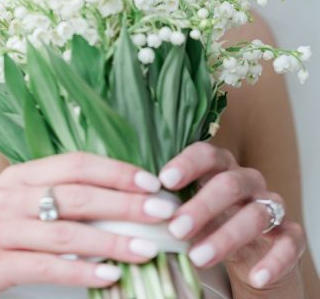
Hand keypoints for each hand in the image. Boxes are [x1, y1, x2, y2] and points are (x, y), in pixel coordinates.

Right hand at [0, 152, 181, 298]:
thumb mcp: (10, 210)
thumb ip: (49, 201)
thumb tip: (108, 204)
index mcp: (18, 176)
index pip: (75, 164)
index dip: (115, 170)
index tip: (152, 181)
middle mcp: (9, 196)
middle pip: (77, 193)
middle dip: (125, 202)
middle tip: (163, 211)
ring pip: (66, 231)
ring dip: (112, 240)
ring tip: (148, 249)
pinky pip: (45, 266)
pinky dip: (82, 272)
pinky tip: (109, 278)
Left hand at [158, 142, 305, 291]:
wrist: (253, 253)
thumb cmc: (212, 223)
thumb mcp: (193, 210)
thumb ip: (174, 204)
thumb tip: (139, 207)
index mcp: (221, 168)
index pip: (207, 154)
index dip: (187, 164)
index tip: (164, 180)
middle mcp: (249, 182)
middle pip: (229, 184)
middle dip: (202, 206)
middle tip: (176, 228)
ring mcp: (271, 207)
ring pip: (255, 214)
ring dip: (226, 237)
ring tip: (198, 257)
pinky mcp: (291, 236)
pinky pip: (289, 244)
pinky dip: (273, 261)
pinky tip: (256, 277)